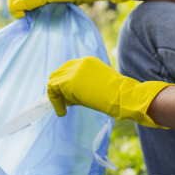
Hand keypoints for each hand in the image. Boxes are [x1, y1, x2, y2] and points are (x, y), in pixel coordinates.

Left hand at [48, 56, 173, 127]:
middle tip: (63, 102)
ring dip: (56, 95)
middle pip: (60, 72)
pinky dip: (55, 102)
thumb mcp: (99, 86)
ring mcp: (73, 71)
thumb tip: (69, 98)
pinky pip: (53, 90)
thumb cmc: (116, 94)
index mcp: (89, 62)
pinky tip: (62, 112)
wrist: (120, 95)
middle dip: (59, 87)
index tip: (68, 95)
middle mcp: (79, 63)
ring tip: (62, 108)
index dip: (67, 82)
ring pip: (54, 80)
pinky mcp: (67, 81)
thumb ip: (84, 88)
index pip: (70, 68)